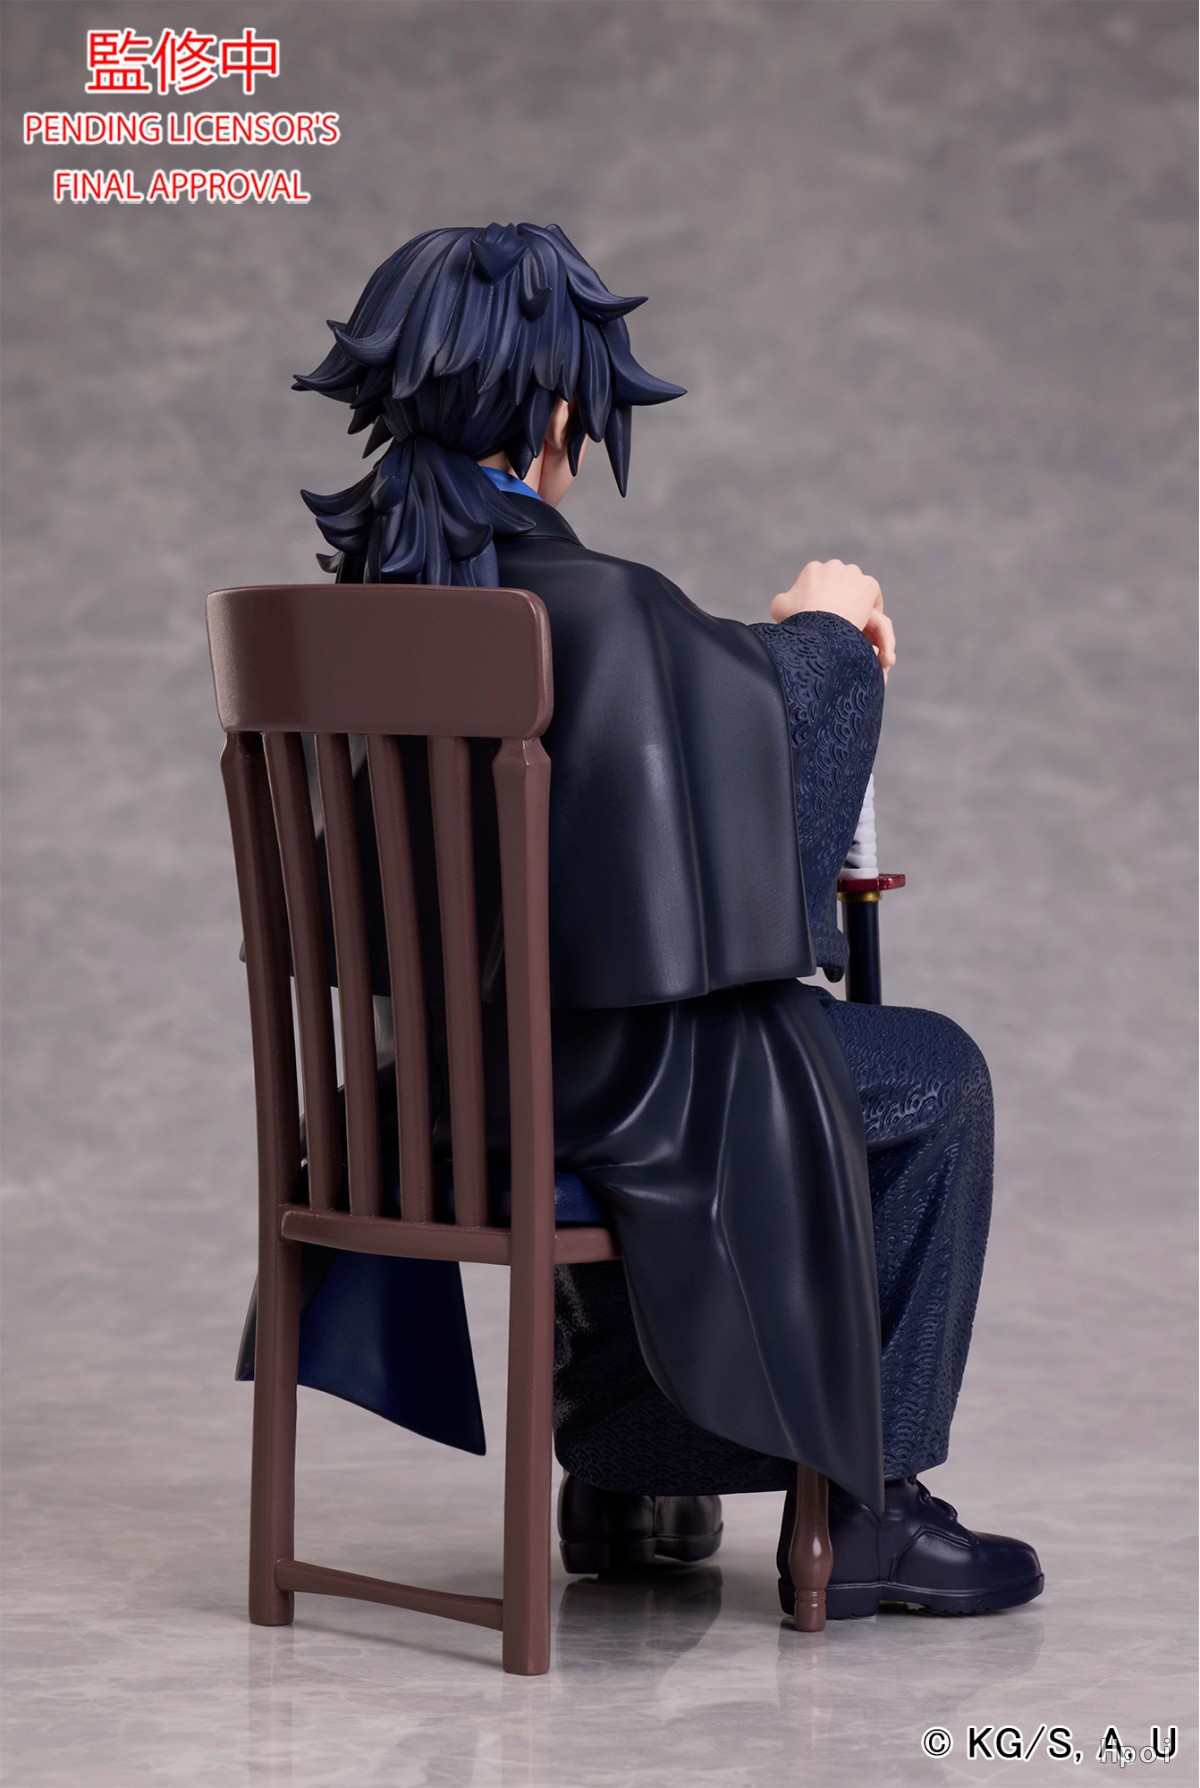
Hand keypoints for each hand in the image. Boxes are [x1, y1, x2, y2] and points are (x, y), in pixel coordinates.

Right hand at [770, 559, 895, 679]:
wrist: (820, 627)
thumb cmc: (798, 619)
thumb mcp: (779, 607)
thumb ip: (784, 599)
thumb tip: (788, 600)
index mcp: (812, 569)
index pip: (819, 583)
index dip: (820, 599)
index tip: (822, 615)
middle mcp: (834, 565)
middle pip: (839, 583)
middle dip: (838, 597)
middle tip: (837, 620)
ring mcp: (854, 574)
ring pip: (856, 588)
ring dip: (855, 601)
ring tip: (851, 622)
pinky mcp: (870, 585)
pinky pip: (872, 597)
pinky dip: (870, 608)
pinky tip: (865, 623)